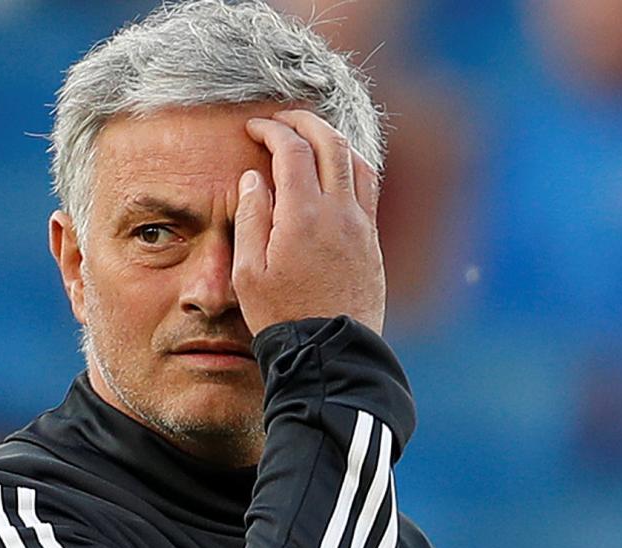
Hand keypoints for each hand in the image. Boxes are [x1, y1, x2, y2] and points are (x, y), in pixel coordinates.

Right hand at [234, 109, 384, 337]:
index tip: (254, 127)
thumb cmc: (282, 316)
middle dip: (304, 121)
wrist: (329, 352)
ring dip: (332, 140)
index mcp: (303, 216)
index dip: (272, 129)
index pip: (292, 149)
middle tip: (281, 120)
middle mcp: (339, 213)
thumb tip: (255, 177)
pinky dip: (349, 166)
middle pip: (330, 143)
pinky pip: (367, 188)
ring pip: (356, 161)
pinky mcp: (373, 242)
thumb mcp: (249, 272)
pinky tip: (334, 173)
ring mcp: (361, 226)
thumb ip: (250, 217)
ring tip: (310, 138)